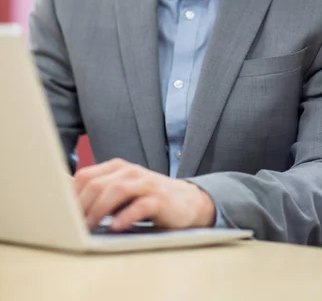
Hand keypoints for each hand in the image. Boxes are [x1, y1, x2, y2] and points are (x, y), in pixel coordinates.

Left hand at [73, 158, 215, 231]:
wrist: (185, 201)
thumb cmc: (147, 197)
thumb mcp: (122, 190)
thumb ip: (100, 192)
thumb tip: (66, 203)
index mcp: (117, 167)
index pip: (85, 175)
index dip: (71, 196)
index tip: (62, 214)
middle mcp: (130, 171)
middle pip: (97, 184)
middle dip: (81, 206)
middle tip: (72, 225)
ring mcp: (145, 183)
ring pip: (116, 191)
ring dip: (99, 211)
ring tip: (90, 227)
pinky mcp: (159, 199)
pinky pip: (140, 205)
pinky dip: (126, 216)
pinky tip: (116, 227)